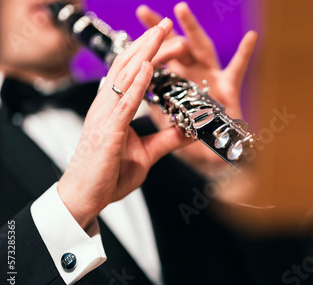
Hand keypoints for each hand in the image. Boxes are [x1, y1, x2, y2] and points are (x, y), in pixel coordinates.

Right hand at [58, 19, 190, 228]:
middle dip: (149, 44)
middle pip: (129, 66)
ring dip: (146, 54)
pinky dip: (137, 83)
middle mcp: (107, 106)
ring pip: (126, 76)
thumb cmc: (109, 174)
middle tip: (168, 25)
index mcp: (114, 108)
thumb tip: (190, 130)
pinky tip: (147, 67)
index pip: (132, 73)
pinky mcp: (107, 131)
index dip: (149, 54)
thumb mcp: (147, 154)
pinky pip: (124, 102)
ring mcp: (105, 116)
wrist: (87, 196)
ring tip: (162, 34)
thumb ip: (168, 139)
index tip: (168, 40)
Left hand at [136, 2, 257, 166]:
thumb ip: (157, 106)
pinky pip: (237, 69)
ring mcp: (211, 78)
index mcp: (178, 80)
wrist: (213, 157)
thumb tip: (139, 92)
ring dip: (191, 28)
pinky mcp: (228, 88)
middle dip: (160, 30)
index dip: (147, 41)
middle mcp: (194, 74)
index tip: (135, 20)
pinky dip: (245, 53)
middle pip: (176, 46)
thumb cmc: (193, 140)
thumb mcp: (169, 122)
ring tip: (180, 10)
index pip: (160, 57)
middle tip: (143, 12)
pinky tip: (251, 37)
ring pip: (201, 48)